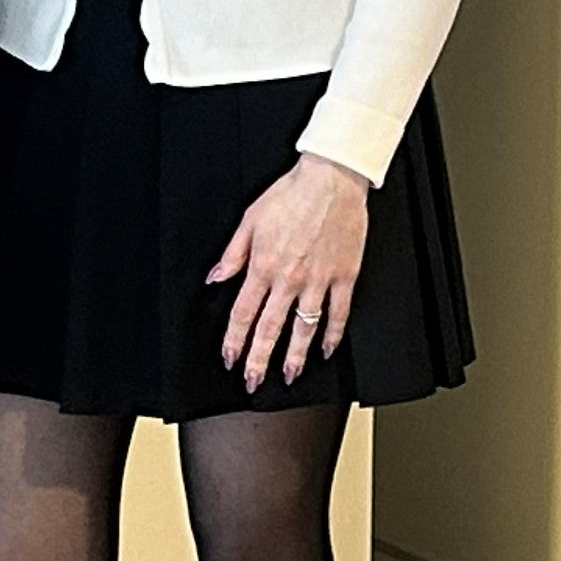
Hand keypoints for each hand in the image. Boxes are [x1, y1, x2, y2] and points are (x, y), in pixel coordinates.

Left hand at [211, 153, 370, 392]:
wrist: (331, 180)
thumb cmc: (291, 194)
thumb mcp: (250, 220)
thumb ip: (233, 254)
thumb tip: (216, 278)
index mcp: (263, 265)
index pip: (243, 313)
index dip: (234, 340)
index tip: (230, 358)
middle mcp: (289, 278)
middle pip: (270, 328)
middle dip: (259, 359)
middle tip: (254, 381)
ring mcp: (318, 280)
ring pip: (304, 327)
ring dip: (295, 356)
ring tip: (288, 375)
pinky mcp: (344, 276)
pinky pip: (338, 313)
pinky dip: (332, 335)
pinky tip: (326, 350)